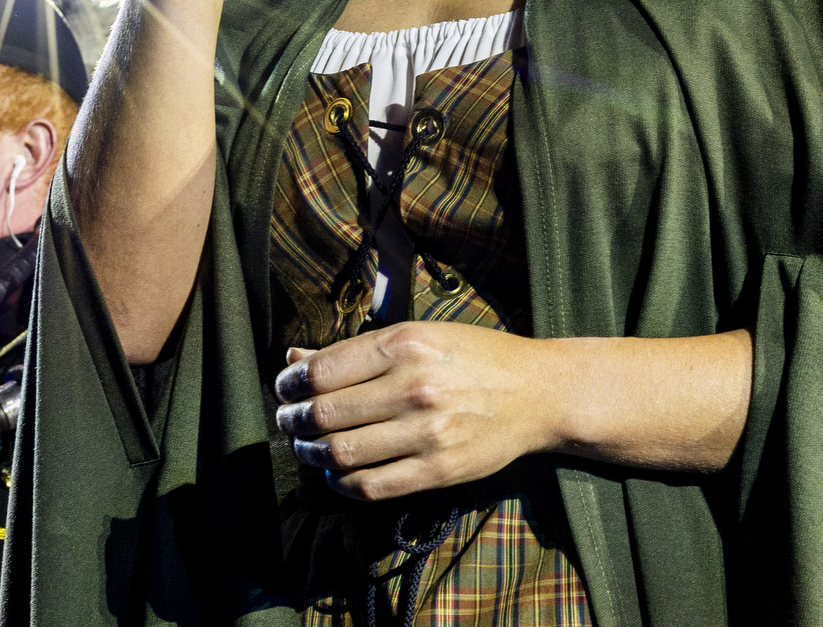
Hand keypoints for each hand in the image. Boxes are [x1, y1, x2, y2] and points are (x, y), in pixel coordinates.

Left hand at [273, 321, 558, 500]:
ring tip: (306, 447)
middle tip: (288, 422)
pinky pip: (372, 486)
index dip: (290, 385)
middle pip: (324, 414)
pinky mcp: (440, 470)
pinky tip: (335, 473)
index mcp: (403, 345)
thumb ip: (353, 351)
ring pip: (341, 453)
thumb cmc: (472, 356)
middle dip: (294, 421)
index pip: (321, 372)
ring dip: (311, 453)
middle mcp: (413, 387)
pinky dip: (341, 483)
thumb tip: (294, 360)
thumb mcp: (415, 336)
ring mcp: (427, 432)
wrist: (539, 391)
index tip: (284, 390)